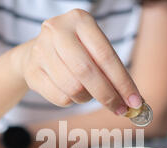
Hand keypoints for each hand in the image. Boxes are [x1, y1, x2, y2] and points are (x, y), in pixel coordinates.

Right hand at [19, 9, 142, 114]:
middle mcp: (57, 30)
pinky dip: (72, 101)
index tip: (135, 102)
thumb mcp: (94, 51)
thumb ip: (113, 72)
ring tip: (89, 94)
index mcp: (79, 20)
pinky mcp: (32, 71)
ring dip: (87, 98)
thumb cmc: (76, 53)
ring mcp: (41, 50)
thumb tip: (135, 103)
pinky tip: (71, 92)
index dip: (122, 82)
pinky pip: (60, 97)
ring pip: (73, 88)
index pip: (105, 55)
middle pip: (87, 72)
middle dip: (107, 95)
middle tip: (120, 109)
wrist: (37, 53)